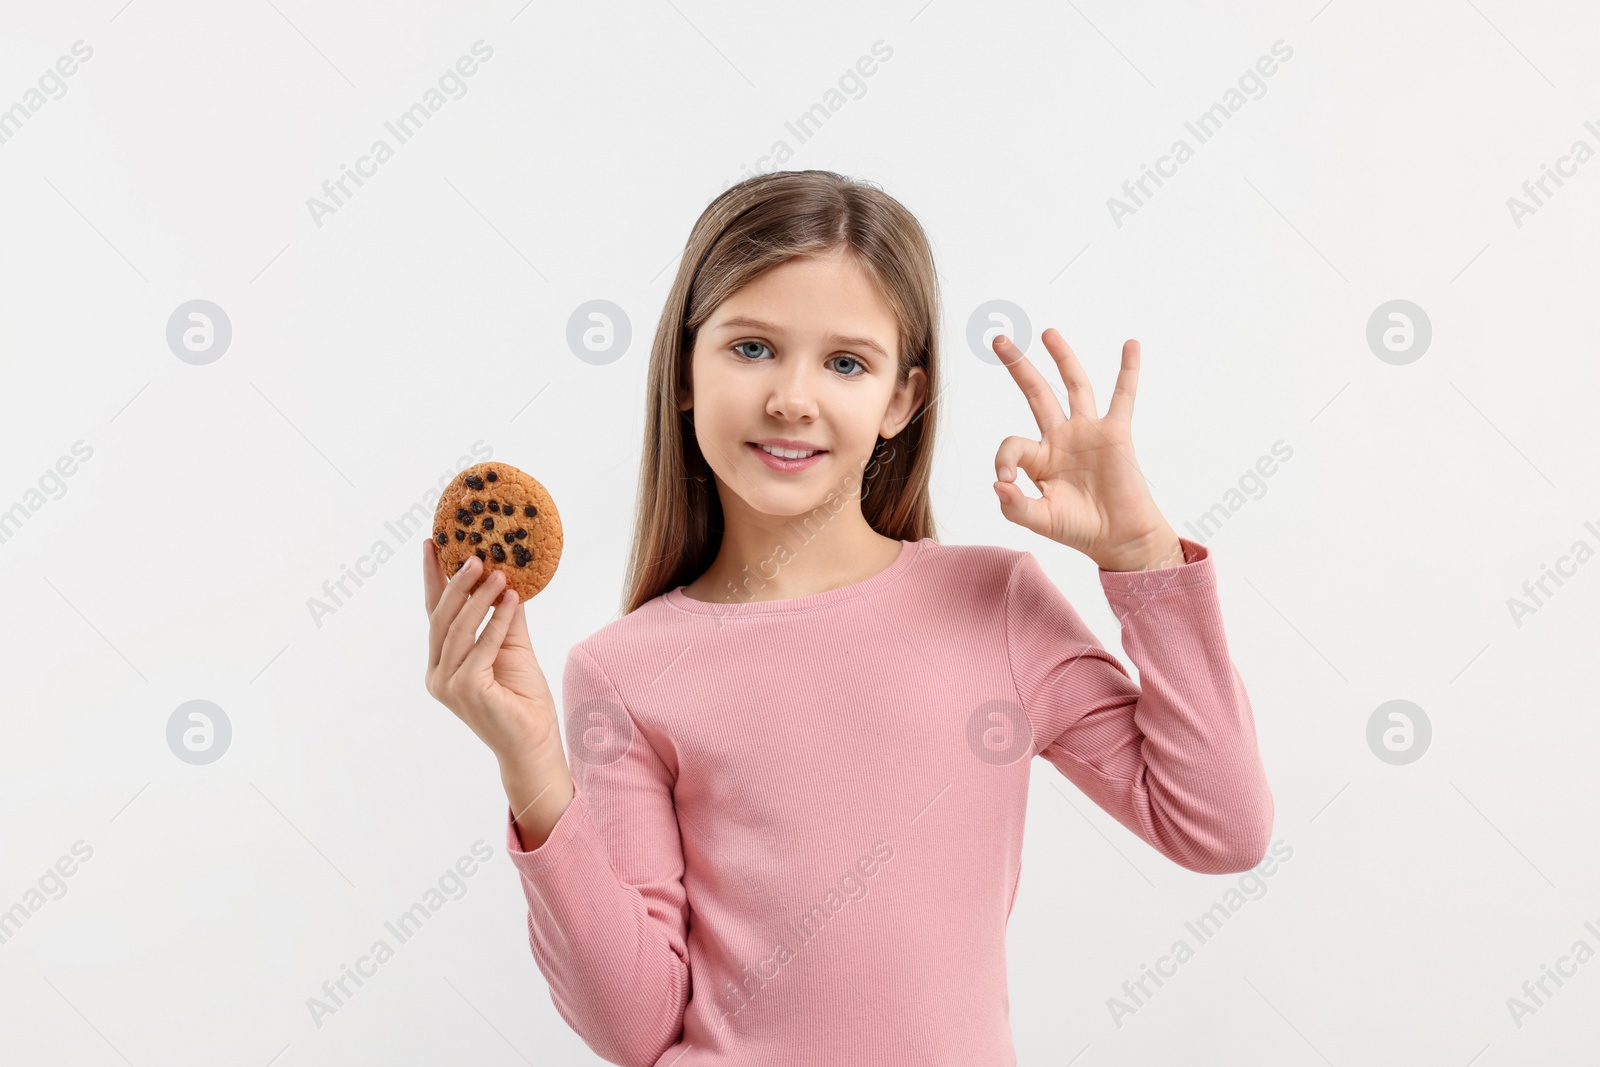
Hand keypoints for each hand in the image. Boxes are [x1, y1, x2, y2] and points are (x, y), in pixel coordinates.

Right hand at [422, 540, 561, 763]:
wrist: (534, 742)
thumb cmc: (523, 698)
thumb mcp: (512, 646)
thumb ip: (504, 616)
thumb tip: (506, 575)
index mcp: (442, 662)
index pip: (435, 613)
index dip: (434, 578)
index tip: (433, 544)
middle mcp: (438, 673)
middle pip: (441, 618)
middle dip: (456, 582)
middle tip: (475, 554)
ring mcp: (447, 683)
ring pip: (459, 629)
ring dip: (480, 597)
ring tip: (500, 572)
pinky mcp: (465, 689)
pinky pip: (482, 645)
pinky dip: (497, 620)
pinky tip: (512, 599)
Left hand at [991, 329, 1181, 571]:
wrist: (1120, 539)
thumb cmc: (1080, 530)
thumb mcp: (1041, 521)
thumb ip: (1016, 506)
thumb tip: (998, 483)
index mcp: (1039, 459)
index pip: (1013, 444)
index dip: (1004, 457)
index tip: (1005, 479)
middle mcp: (1061, 439)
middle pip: (1037, 394)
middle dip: (1019, 367)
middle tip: (999, 340)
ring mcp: (1088, 433)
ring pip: (1075, 386)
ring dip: (1063, 358)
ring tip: (1048, 332)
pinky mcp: (1116, 434)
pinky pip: (1123, 396)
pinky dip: (1128, 371)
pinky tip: (1130, 345)